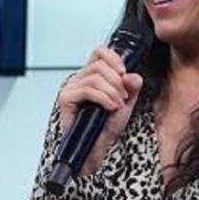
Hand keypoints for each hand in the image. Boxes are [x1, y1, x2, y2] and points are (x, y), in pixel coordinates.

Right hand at [57, 47, 143, 175]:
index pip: (99, 52)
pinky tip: (111, 107)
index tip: (124, 73)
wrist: (98, 147)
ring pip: (94, 77)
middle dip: (116, 81)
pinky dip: (103, 98)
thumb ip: (132, 87)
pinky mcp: (66, 99)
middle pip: (99, 64)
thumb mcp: (126, 103)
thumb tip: (131, 76)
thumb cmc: (107, 126)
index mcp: (92, 75)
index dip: (113, 58)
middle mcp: (80, 79)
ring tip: (118, 105)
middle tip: (123, 96)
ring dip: (111, 91)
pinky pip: (87, 90)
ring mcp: (71, 88)